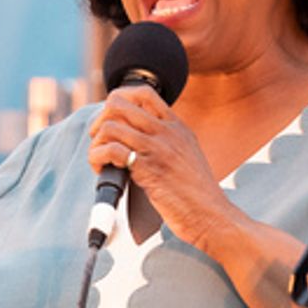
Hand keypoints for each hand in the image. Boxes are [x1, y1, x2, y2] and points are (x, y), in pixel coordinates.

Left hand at [86, 86, 240, 251]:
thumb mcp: (188, 155)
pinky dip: (98, 158)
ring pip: (110, 126)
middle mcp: (167, 132)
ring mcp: (158, 149)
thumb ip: (168, 141)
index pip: (143, 92)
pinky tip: (102, 170)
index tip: (112, 120)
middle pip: (118, 104)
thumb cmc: (198, 194)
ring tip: (100, 160)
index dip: (119, 100)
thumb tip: (137, 137)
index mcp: (177, 126)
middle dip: (100, 121)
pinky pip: (112, 151)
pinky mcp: (148, 169)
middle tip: (100, 141)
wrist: (211, 215)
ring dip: (96, 143)